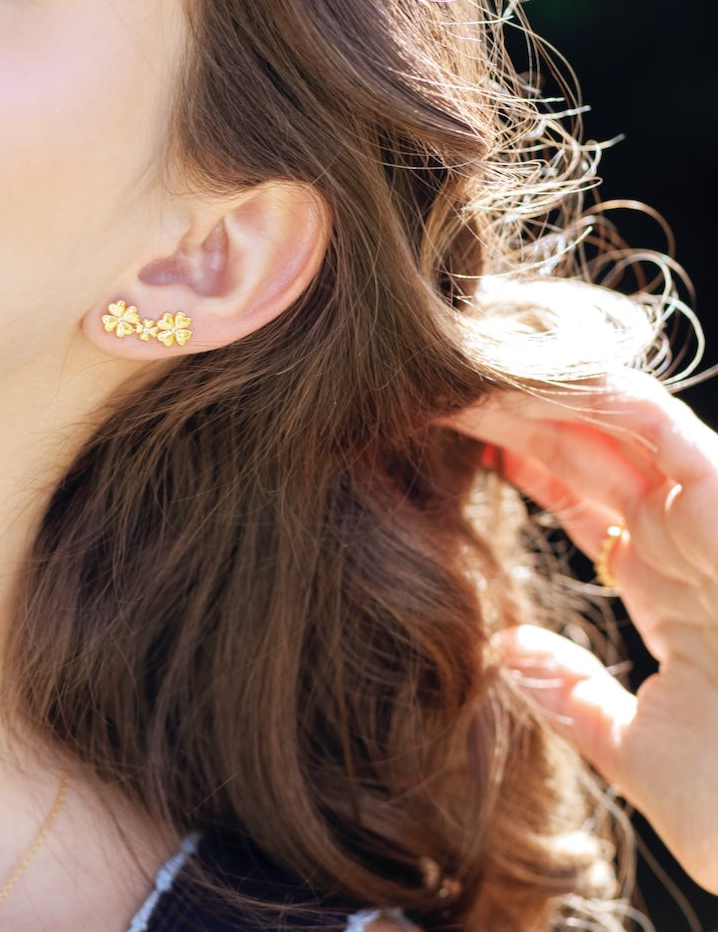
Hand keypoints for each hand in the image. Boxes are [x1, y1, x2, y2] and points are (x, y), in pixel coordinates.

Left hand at [452, 373, 717, 893]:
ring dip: (539, 395)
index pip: (585, 508)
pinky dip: (601, 394)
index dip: (523, 467)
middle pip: (588, 457)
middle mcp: (695, 547)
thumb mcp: (646, 756)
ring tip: (460, 367)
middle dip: (515, 417)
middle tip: (434, 386)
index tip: (454, 441)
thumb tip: (512, 654)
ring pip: (616, 431)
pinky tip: (532, 371)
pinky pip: (664, 431)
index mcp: (678, 595)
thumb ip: (579, 701)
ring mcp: (717, 525)